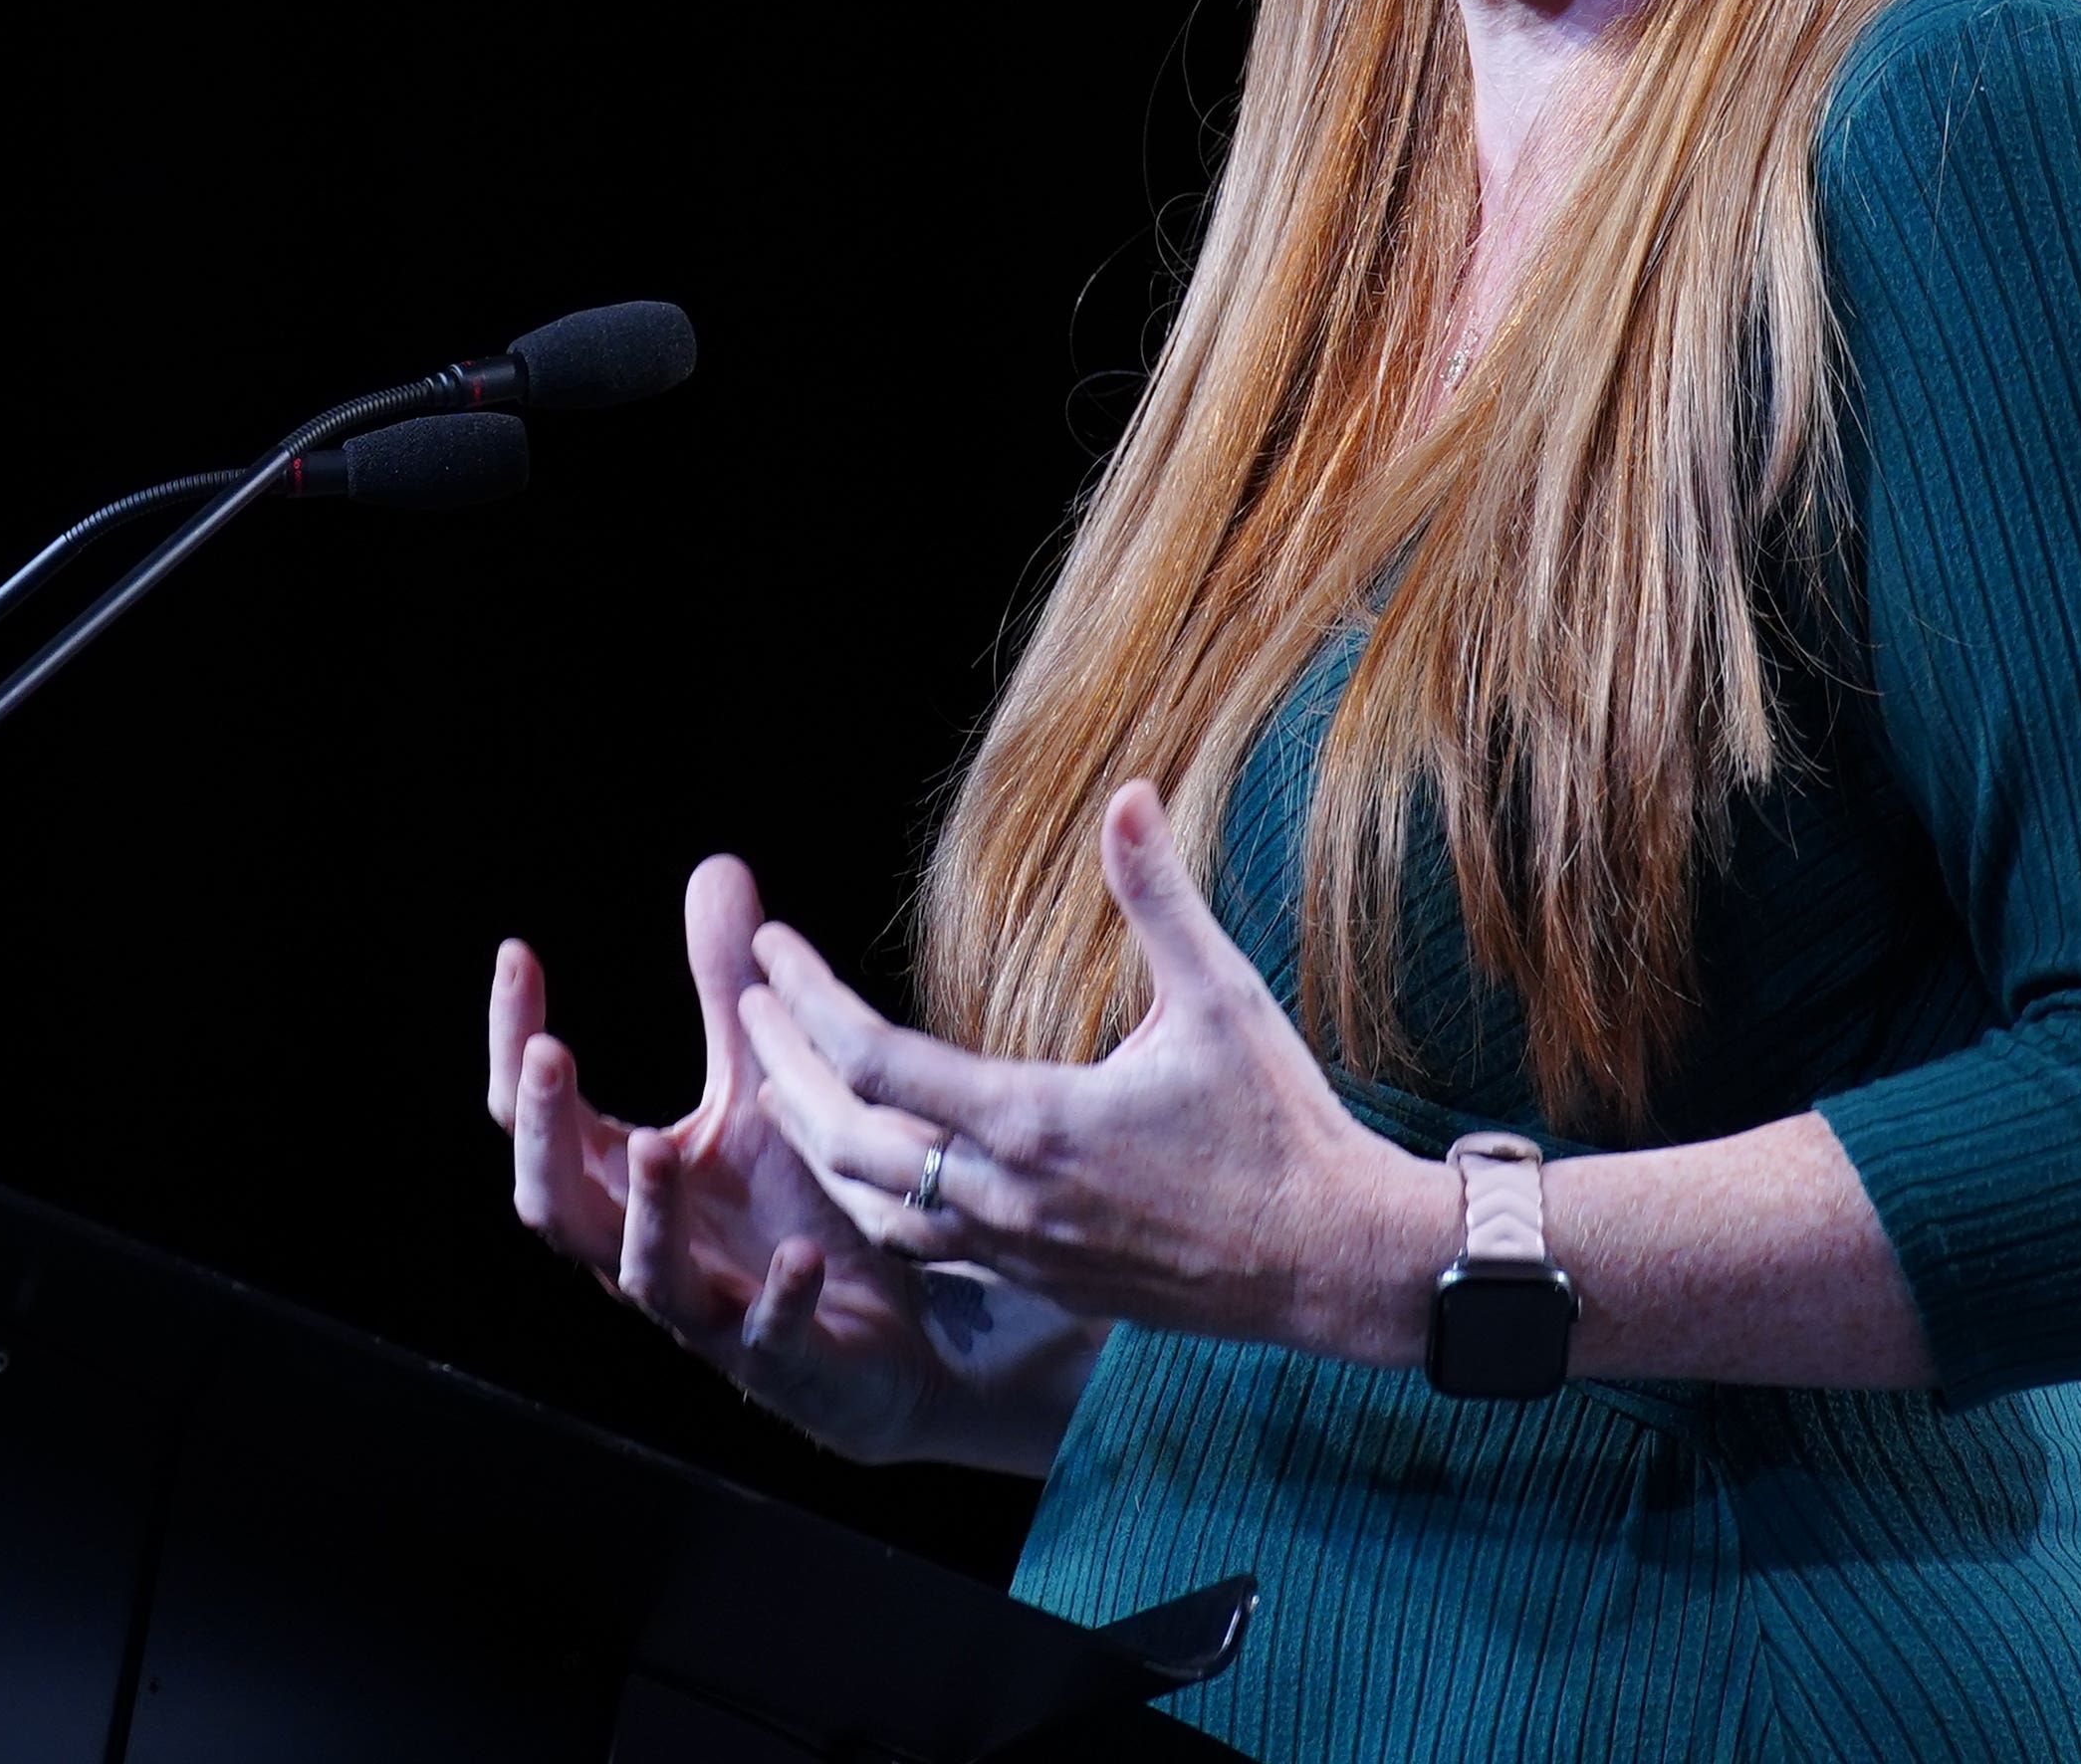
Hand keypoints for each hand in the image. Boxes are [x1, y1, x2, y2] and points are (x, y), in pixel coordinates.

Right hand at [488, 858, 1093, 1469]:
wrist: (892, 1341)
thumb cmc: (796, 1207)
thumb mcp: (760, 1088)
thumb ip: (728, 994)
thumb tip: (714, 867)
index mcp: (621, 1182)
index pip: (533, 1111)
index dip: (512, 1038)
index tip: (517, 956)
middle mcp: (643, 1248)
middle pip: (553, 1201)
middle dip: (543, 1130)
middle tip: (548, 1053)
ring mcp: (708, 1313)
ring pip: (646, 1275)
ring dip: (648, 1214)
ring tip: (660, 1144)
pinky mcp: (784, 1362)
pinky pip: (768, 1337)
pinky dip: (778, 1298)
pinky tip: (799, 1255)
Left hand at [736, 780, 1439, 1365]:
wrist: (1333, 1265)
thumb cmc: (1282, 1125)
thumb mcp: (1223, 998)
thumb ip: (1160, 896)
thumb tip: (1131, 793)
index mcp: (1033, 1122)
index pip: (873, 1060)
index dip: (806, 1001)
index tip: (770, 951)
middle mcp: (1006, 1198)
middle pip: (843, 1140)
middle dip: (781, 1068)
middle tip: (746, 1007)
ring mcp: (1017, 1254)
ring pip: (870, 1207)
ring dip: (814, 1143)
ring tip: (778, 1086)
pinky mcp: (1039, 1286)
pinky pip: (922, 1247)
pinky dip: (872, 1200)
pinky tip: (866, 1168)